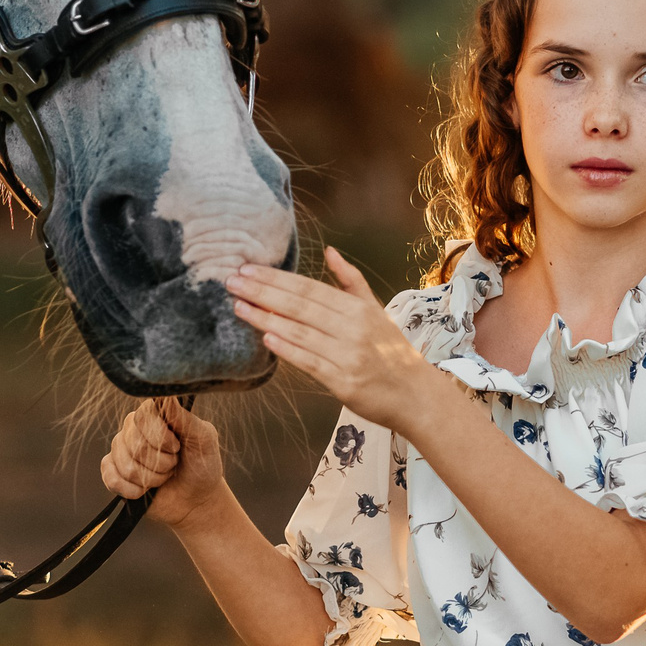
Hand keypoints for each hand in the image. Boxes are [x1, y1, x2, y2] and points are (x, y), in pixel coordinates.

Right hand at [101, 398, 228, 530]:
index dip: (160, 437)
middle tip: (174, 464)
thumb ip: (185, 418)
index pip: (143, 416)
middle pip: (134, 444)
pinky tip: (145, 490)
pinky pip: (112, 479)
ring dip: (151, 478)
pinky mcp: (113, 472)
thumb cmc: (203, 464)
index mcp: (155, 414)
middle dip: (161, 462)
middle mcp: (134, 427)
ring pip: (125, 465)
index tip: (177, 447)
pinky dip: (133, 490)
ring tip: (164, 476)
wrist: (196, 499)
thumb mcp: (204, 439)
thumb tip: (167, 395)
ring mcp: (121, 450)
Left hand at [225, 248, 439, 433]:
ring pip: (300, 331)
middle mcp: (353, 328)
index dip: (276, 278)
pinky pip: (309, 362)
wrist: (414, 394)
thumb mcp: (375, 310)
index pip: (309, 288)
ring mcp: (348, 355)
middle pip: (300, 305)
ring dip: (265, 317)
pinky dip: (287, 348)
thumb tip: (329, 251)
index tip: (248, 269)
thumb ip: (351, 281)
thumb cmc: (391, 352)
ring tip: (238, 306)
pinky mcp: (343, 382)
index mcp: (358, 308)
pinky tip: (265, 336)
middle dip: (262, 292)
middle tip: (231, 281)